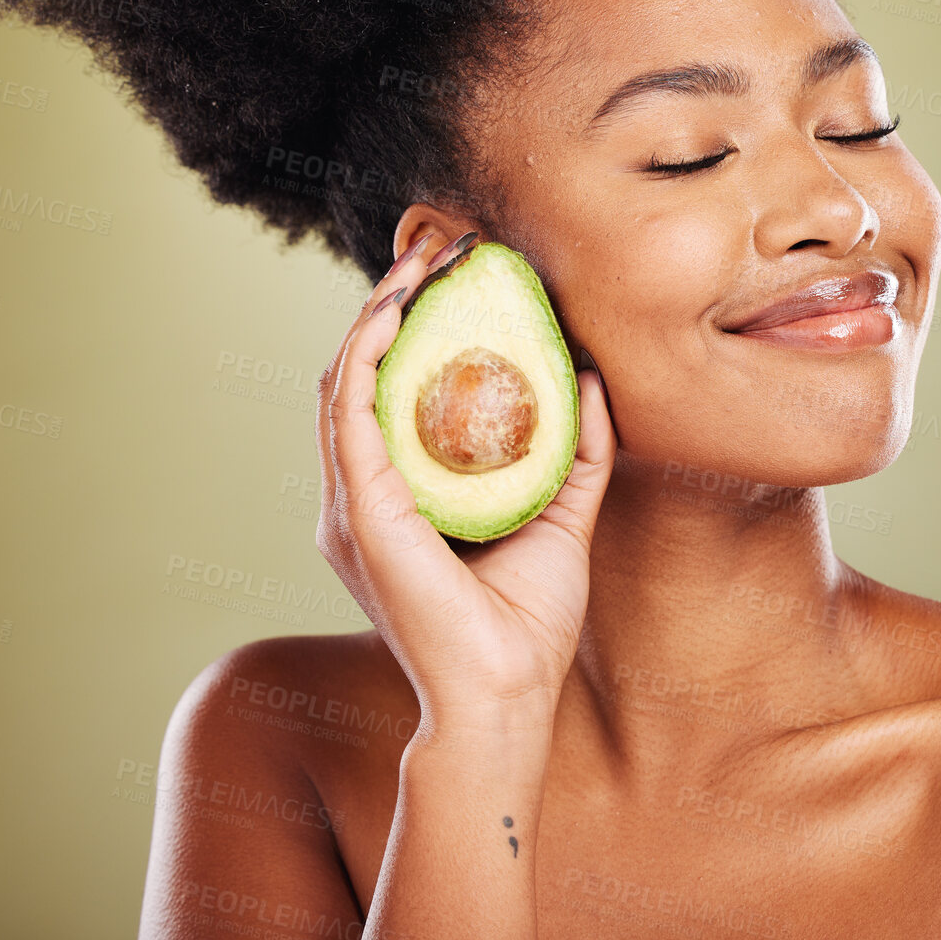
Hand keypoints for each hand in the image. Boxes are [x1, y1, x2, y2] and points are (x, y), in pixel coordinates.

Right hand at [313, 231, 615, 734]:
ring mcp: (352, 502)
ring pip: (348, 379)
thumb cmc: (527, 621)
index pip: (394, 389)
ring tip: (423, 257)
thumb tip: (592, 376)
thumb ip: (577, 450)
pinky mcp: (359, 509)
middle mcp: (363, 493)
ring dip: (379, 310)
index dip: (416, 324)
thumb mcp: (564, 513)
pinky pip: (351, 411)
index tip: (459, 271)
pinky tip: (397, 307)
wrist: (507, 694)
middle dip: (396, 300)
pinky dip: (368, 351)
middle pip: (365, 372)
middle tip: (442, 245)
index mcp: (400, 495)